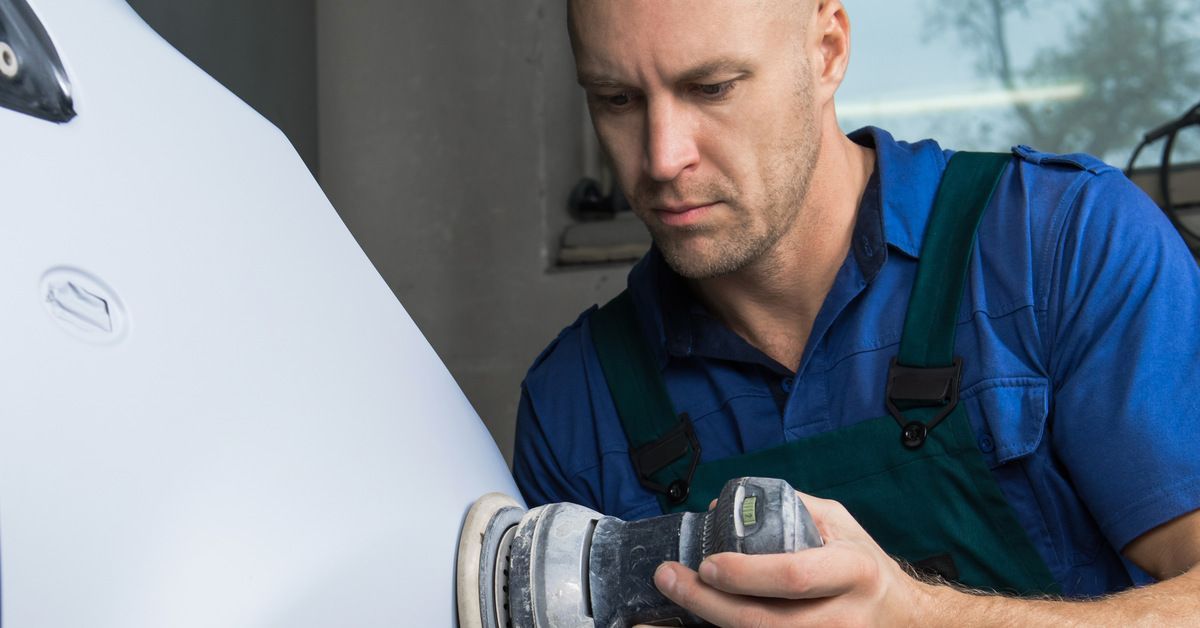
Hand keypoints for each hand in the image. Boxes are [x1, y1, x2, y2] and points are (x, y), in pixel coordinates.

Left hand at [649, 492, 935, 626]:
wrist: (903, 618)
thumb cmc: (863, 564)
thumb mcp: (839, 523)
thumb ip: (788, 509)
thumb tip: (722, 509)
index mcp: (852, 571)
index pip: (791, 576)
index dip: (743, 573)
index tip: (706, 563)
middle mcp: (843, 618)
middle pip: (764, 621)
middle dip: (706, 602)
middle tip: (669, 579)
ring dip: (712, 620)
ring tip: (678, 595)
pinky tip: (707, 615)